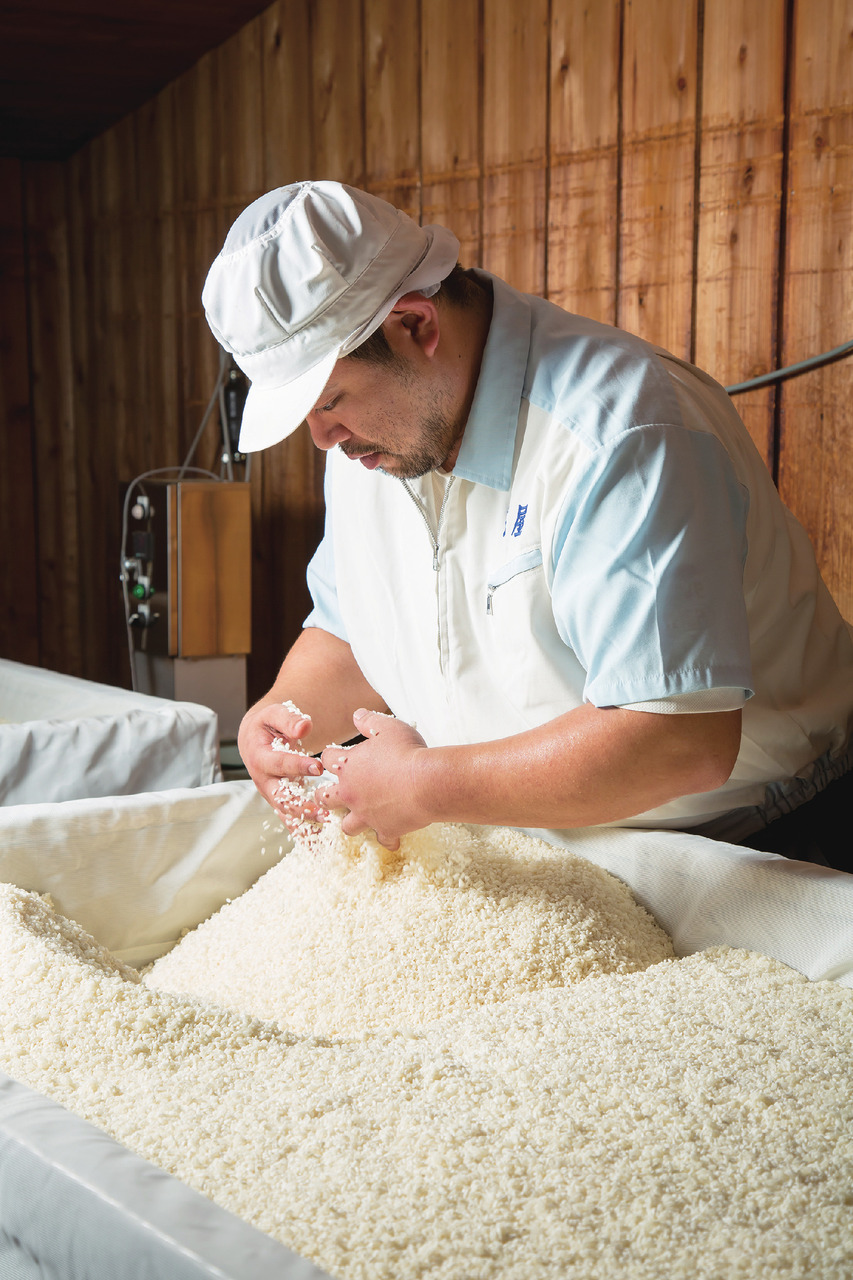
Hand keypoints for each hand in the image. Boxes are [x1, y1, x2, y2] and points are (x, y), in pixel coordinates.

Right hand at [237, 699, 328, 829]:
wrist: (256, 737)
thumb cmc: (268, 724)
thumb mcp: (274, 714)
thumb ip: (288, 719)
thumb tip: (304, 726)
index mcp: (260, 757)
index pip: (279, 763)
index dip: (297, 765)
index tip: (318, 765)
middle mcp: (264, 780)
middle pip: (280, 797)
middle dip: (302, 805)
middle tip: (324, 810)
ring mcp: (272, 794)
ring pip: (286, 813)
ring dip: (305, 823)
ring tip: (326, 830)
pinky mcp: (280, 802)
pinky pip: (290, 820)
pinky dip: (303, 833)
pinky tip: (318, 845)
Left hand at [318, 709, 429, 849]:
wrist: (427, 782)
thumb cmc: (407, 752)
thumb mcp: (388, 727)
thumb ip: (370, 721)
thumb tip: (357, 715)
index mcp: (348, 766)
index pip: (327, 759)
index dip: (330, 757)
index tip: (335, 757)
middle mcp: (351, 793)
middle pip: (325, 798)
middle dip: (325, 796)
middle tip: (331, 794)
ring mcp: (367, 814)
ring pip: (347, 825)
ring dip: (351, 822)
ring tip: (357, 818)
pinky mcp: (386, 828)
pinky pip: (383, 839)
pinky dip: (387, 838)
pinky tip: (392, 836)